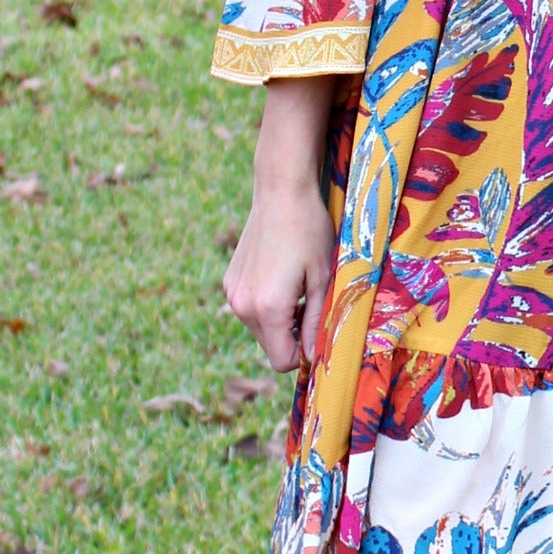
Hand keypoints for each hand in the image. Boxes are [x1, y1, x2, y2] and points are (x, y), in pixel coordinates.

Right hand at [222, 77, 339, 371]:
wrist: (281, 192)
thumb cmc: (310, 232)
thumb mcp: (323, 280)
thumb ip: (316, 323)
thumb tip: (313, 356)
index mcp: (268, 309)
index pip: (282, 360)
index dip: (304, 353)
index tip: (319, 331)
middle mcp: (242, 306)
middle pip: (270, 346)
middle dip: (291, 335)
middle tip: (311, 302)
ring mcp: (232, 293)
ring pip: (260, 328)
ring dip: (279, 319)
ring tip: (297, 286)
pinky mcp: (229, 280)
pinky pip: (250, 308)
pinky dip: (266, 303)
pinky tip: (280, 275)